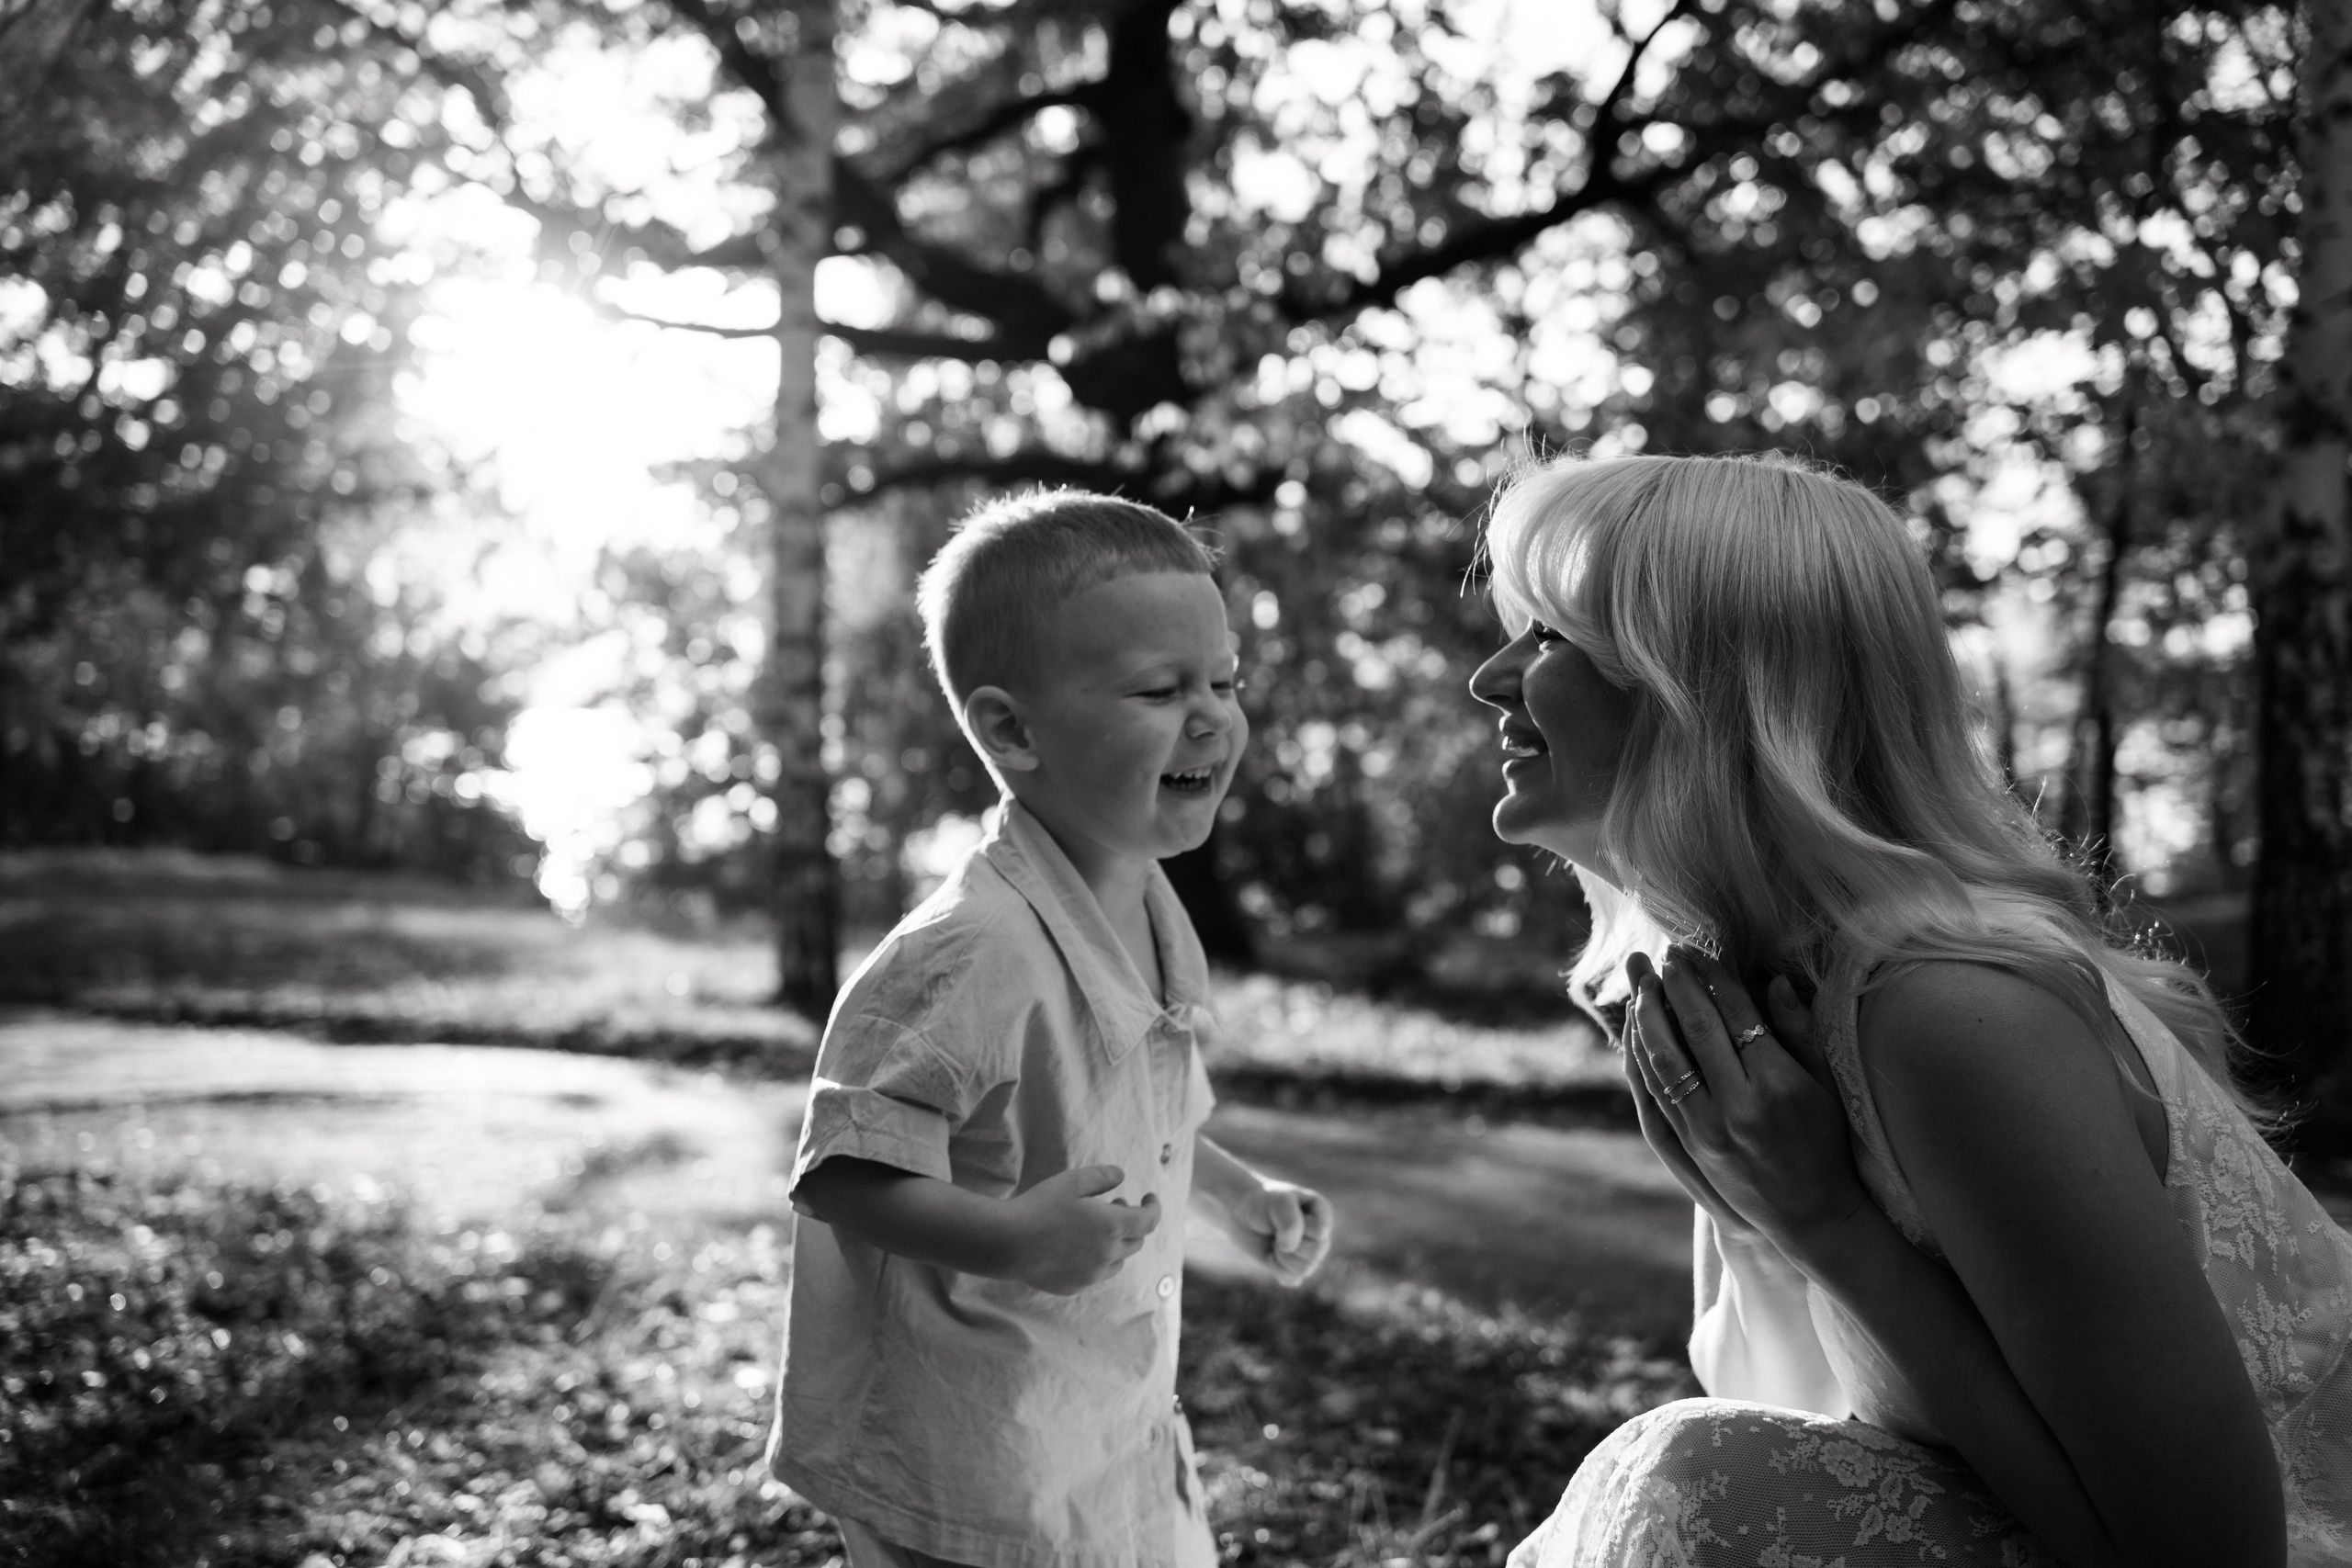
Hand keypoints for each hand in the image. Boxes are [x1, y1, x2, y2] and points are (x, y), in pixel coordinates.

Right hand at [1001, 1164, 1161, 1294]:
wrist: (1007, 1243)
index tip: (1149, 1197)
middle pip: (1136, 1242)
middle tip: (1117, 1205)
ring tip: (1098, 1227)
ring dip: (1117, 1244)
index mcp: (1112, 1227)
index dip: (1154, 1207)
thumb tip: (1121, 1175)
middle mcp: (1107, 1255)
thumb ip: (1101, 1176)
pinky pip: (1095, 1274)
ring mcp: (1091, 1275)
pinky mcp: (1074, 1286)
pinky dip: (1097, 1260)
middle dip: (1133, 1222)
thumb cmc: (1039, 1206)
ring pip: (1118, 1262)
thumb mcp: (1072, 1181)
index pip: (1149, 1221)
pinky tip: (1078, 1247)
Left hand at [1220, 1178, 1333, 1285]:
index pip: (1320, 1232)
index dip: (1298, 1227)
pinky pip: (1293, 1280)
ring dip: (1282, 1257)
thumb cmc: (1262, 1203)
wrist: (1241, 1213)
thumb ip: (1291, 1222)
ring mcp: (1309, 1253)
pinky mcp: (1294, 1267)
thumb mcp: (1278, 1202)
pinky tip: (1271, 1255)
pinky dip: (1277, 1270)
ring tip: (1274, 1242)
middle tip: (1275, 1231)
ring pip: (1305, 1269)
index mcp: (1321, 1212)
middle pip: (1315, 1252)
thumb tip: (1290, 1249)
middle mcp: (1319, 1234)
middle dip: (1289, 1244)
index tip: (1283, 1215)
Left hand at [1621, 946, 1867, 1255]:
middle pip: (1696, 1028)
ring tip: (1640, 981)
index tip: (1696, 950)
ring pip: (1664, 1058)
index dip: (1713, 977)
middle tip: (1664, 954)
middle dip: (1676, 984)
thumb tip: (1775, 980)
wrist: (1810, 1214)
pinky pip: (1655, 1090)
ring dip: (1647, 1014)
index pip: (1736, 1014)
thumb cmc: (1825, 1140)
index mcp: (1779, 1084)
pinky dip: (1641, 1054)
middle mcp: (1740, 1105)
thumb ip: (1800, 1030)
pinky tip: (1636, 1027)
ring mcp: (1709, 1128)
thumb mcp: (1826, 1084)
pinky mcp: (1690, 1144)